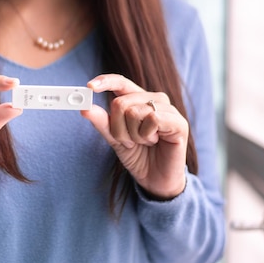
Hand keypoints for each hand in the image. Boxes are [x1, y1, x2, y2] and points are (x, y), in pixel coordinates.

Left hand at [81, 74, 187, 199]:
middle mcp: (154, 99)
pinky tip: (155, 141)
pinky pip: (152, 119)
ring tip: (145, 142)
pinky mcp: (178, 122)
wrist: (155, 180)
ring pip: (134, 112)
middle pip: (121, 103)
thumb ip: (102, 123)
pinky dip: (146, 135)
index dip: (106, 81)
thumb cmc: (139, 157)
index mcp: (138, 100)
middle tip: (130, 141)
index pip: (121, 82)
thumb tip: (85, 108)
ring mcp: (168, 109)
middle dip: (118, 129)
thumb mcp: (115, 139)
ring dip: (133, 135)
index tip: (89, 87)